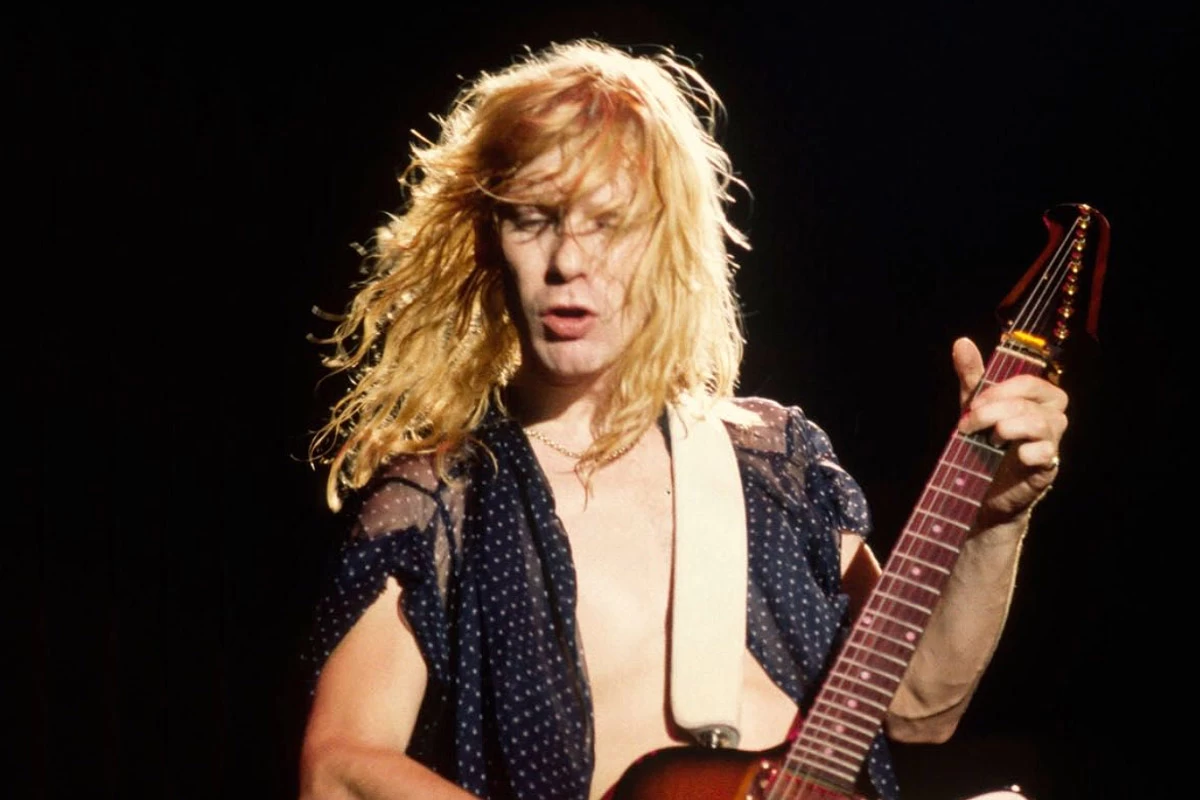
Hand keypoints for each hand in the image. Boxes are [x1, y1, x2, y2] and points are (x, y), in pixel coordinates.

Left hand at [952, 337, 1066, 524]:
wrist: (984, 488)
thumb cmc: (986, 442)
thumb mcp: (975, 406)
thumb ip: (972, 376)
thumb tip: (962, 342)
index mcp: (1039, 398)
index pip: (1029, 382)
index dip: (1000, 390)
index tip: (973, 404)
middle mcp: (1052, 417)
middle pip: (1029, 403)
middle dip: (993, 410)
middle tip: (968, 424)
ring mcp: (1052, 442)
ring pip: (1039, 423)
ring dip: (1005, 428)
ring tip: (988, 439)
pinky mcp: (1048, 467)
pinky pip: (1044, 452)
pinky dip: (1023, 451)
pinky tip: (1006, 455)